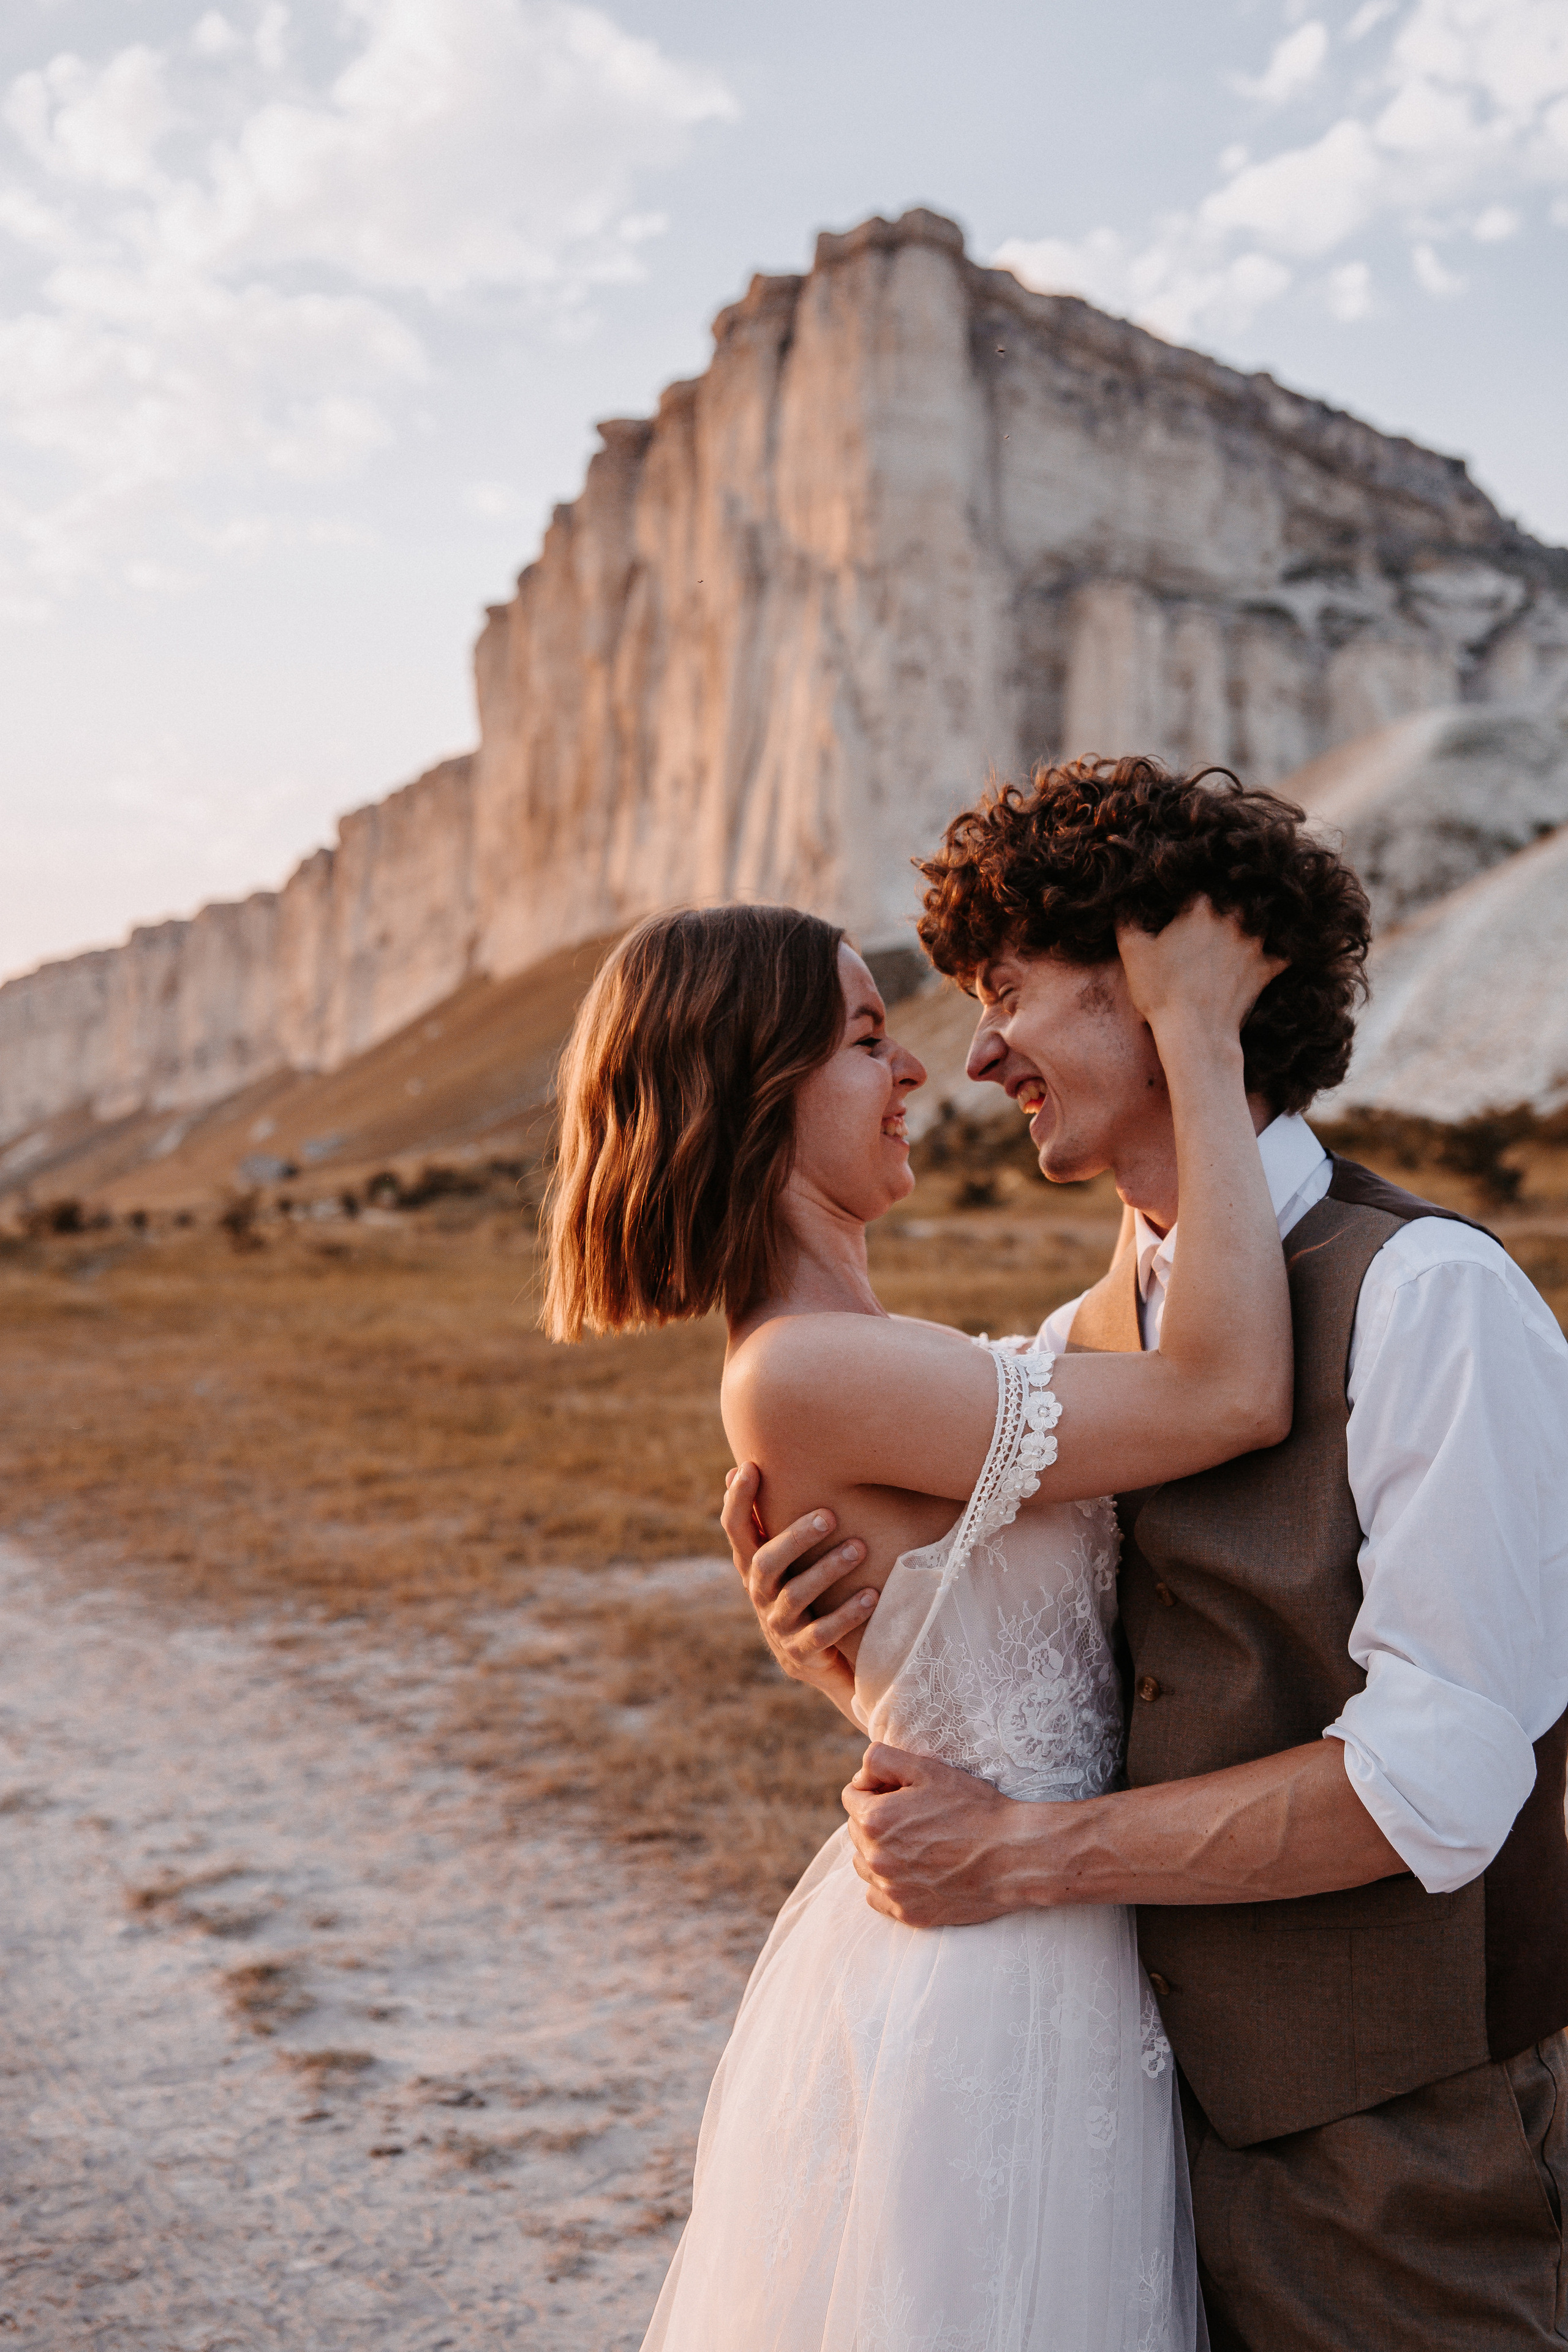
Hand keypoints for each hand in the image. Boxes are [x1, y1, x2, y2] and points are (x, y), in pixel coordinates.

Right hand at [720, 1464, 876, 1721]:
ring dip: (827, 1569)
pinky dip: (846, 1613)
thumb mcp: (789, 1558)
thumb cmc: (808, 1593)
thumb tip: (745, 1464)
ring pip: (796, 1595)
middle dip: (794, 1537)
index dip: (738, 1501)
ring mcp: (779, 1626)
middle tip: (828, 1515)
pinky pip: (822, 1633)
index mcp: (754, 1567)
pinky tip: (871, 1595)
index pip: (736, 1531)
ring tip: (859, 1548)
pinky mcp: (802, 1654)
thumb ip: (775, 1519)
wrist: (821, 1663)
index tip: (751, 1467)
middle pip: (764, 1563)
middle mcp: (759, 1595)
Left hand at [843, 1744, 1037, 1926]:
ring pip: (864, 1864)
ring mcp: (892, 1890)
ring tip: (913, 1841)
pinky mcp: (909, 1913)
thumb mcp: (927, 1768)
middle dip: (876, 1817)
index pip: (852, 1796)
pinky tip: (913, 1871)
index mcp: (875, 1820)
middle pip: (857, 1830)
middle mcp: (876, 1859)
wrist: (1012, 1855)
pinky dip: (887, 1883)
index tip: (901, 1790)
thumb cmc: (972, 1807)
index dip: (876, 1787)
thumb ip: (880, 1761)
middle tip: (914, 1814)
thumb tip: (858, 1779)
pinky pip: (877, 1896)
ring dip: (878, 1850)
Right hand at [1117, 898, 1287, 1039]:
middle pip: (1235, 893)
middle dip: (1228, 895)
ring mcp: (1254, 942)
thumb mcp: (1132, 953)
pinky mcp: (1266, 967)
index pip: (1199, 881)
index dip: (1192, 887)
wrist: (1195, 1034)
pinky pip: (1284, 950)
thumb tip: (1126, 899)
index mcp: (1200, 906)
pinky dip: (1284, 946)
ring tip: (1251, 914)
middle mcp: (1233, 917)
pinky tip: (1282, 944)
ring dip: (1257, 914)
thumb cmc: (1160, 992)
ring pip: (1263, 915)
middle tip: (1221, 895)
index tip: (1186, 895)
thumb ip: (1127, 919)